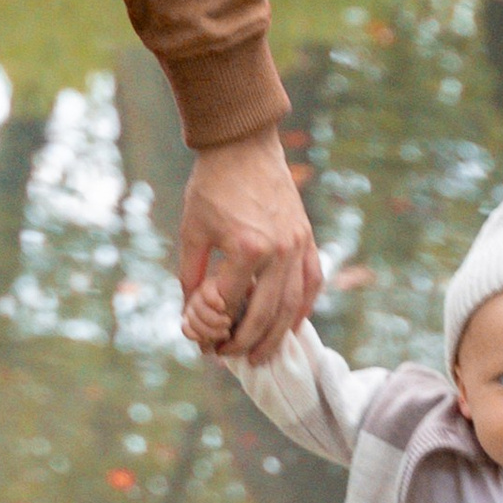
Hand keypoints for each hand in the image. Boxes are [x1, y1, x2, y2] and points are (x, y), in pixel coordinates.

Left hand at [177, 124, 321, 362]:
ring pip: (292, 304)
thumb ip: (193, 274)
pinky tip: (293, 324)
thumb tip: (191, 312)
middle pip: (266, 313)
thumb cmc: (212, 184)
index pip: (230, 303)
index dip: (214, 328)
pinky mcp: (306, 237)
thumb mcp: (192, 230)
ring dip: (277, 335)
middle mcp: (278, 250)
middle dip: (247, 342)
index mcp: (247, 248)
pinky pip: (311, 281)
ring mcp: (298, 244)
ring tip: (262, 354)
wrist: (243, 144)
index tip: (204, 344)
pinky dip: (303, 307)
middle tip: (231, 358)